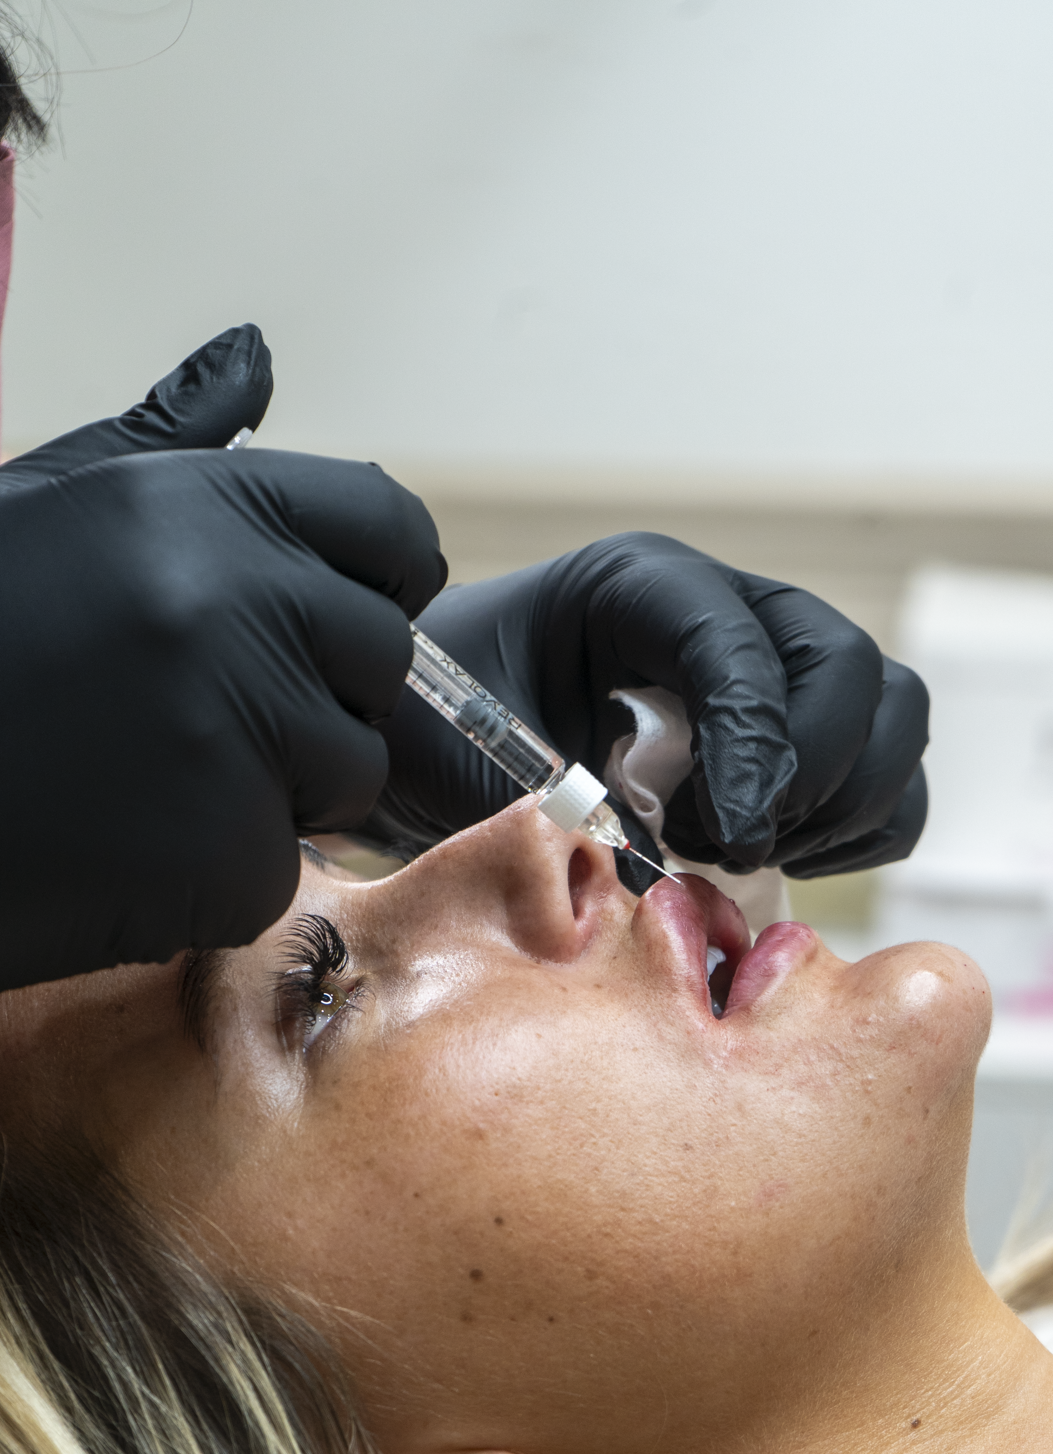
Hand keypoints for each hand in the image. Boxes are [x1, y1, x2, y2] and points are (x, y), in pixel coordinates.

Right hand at [0, 325, 445, 987]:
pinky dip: (215, 873)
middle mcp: (237, 608)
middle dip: (318, 692)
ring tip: (148, 778)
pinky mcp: (231, 856)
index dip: (375, 579)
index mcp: (198, 506)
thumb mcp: (40, 504)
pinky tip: (120, 848)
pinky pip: (280, 866)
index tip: (334, 618)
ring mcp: (241, 736)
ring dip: (277, 789)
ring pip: (352, 771)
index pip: (390, 529)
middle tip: (198, 716)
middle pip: (383, 658)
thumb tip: (253, 357)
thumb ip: (163, 440)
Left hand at [366, 533, 926, 882]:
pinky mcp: (799, 731)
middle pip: (845, 667)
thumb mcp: (465, 755)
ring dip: (843, 803)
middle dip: (810, 774)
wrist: (441, 734)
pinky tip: (779, 857)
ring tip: (744, 849)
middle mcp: (725, 610)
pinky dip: (861, 828)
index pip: (740, 646)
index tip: (730, 837)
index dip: (756, 744)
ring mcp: (775, 666)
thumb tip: (654, 874)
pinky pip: (888, 773)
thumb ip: (549, 807)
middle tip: (729, 843)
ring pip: (890, 711)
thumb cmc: (442, 728)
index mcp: (638, 588)